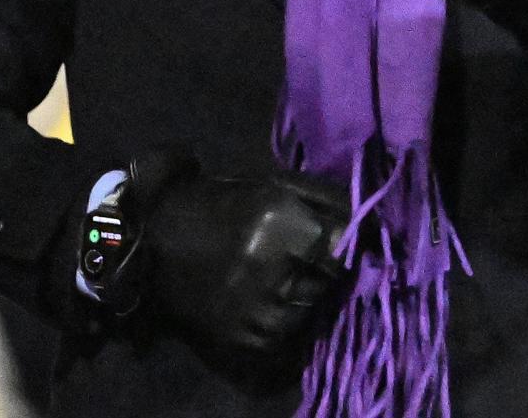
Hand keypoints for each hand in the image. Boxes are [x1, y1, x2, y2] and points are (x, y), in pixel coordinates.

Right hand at [140, 169, 350, 363]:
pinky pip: (292, 338)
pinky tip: (266, 300)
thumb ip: (326, 200)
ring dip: (308, 298)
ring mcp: (262, 314)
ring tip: (282, 279)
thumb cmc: (221, 204)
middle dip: (329, 271)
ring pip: (315, 311)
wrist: (154, 244)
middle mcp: (276, 273)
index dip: (352, 244)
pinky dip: (288, 323)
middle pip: (335, 282)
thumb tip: (373, 217)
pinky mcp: (249, 343)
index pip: (348, 246)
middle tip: (307, 260)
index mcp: (283, 225)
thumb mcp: (273, 184)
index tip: (345, 242)